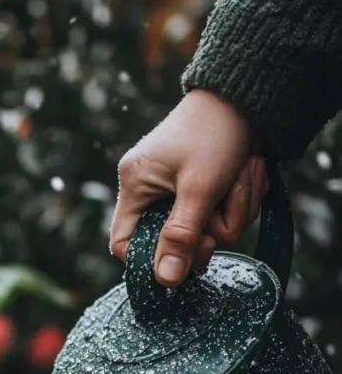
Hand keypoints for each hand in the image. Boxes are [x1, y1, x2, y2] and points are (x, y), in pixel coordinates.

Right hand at [109, 89, 267, 285]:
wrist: (250, 93)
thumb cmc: (216, 132)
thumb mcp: (199, 189)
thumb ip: (181, 237)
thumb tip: (165, 281)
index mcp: (136, 186)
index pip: (124, 244)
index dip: (151, 260)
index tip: (185, 257)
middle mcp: (151, 190)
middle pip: (173, 243)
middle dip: (210, 230)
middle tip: (223, 208)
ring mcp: (178, 190)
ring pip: (207, 231)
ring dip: (235, 209)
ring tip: (244, 173)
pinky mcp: (204, 188)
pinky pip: (222, 216)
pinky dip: (242, 199)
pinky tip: (248, 170)